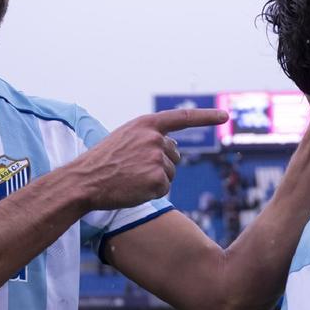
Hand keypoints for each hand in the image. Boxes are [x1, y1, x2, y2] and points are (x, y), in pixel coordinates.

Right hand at [68, 108, 227, 210]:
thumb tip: (173, 147)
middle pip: (174, 155)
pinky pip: (164, 188)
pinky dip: (152, 192)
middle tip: (132, 170)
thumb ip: (149, 138)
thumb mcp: (125, 138)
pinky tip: (133, 188)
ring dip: (155, 179)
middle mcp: (155, 138)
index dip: (206, 116)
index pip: (182, 118)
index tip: (225, 116)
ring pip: (170, 173)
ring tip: (130, 178)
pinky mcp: (157, 179)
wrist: (84, 181)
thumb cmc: (102, 161)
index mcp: (146, 124)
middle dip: (160, 165)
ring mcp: (157, 159)